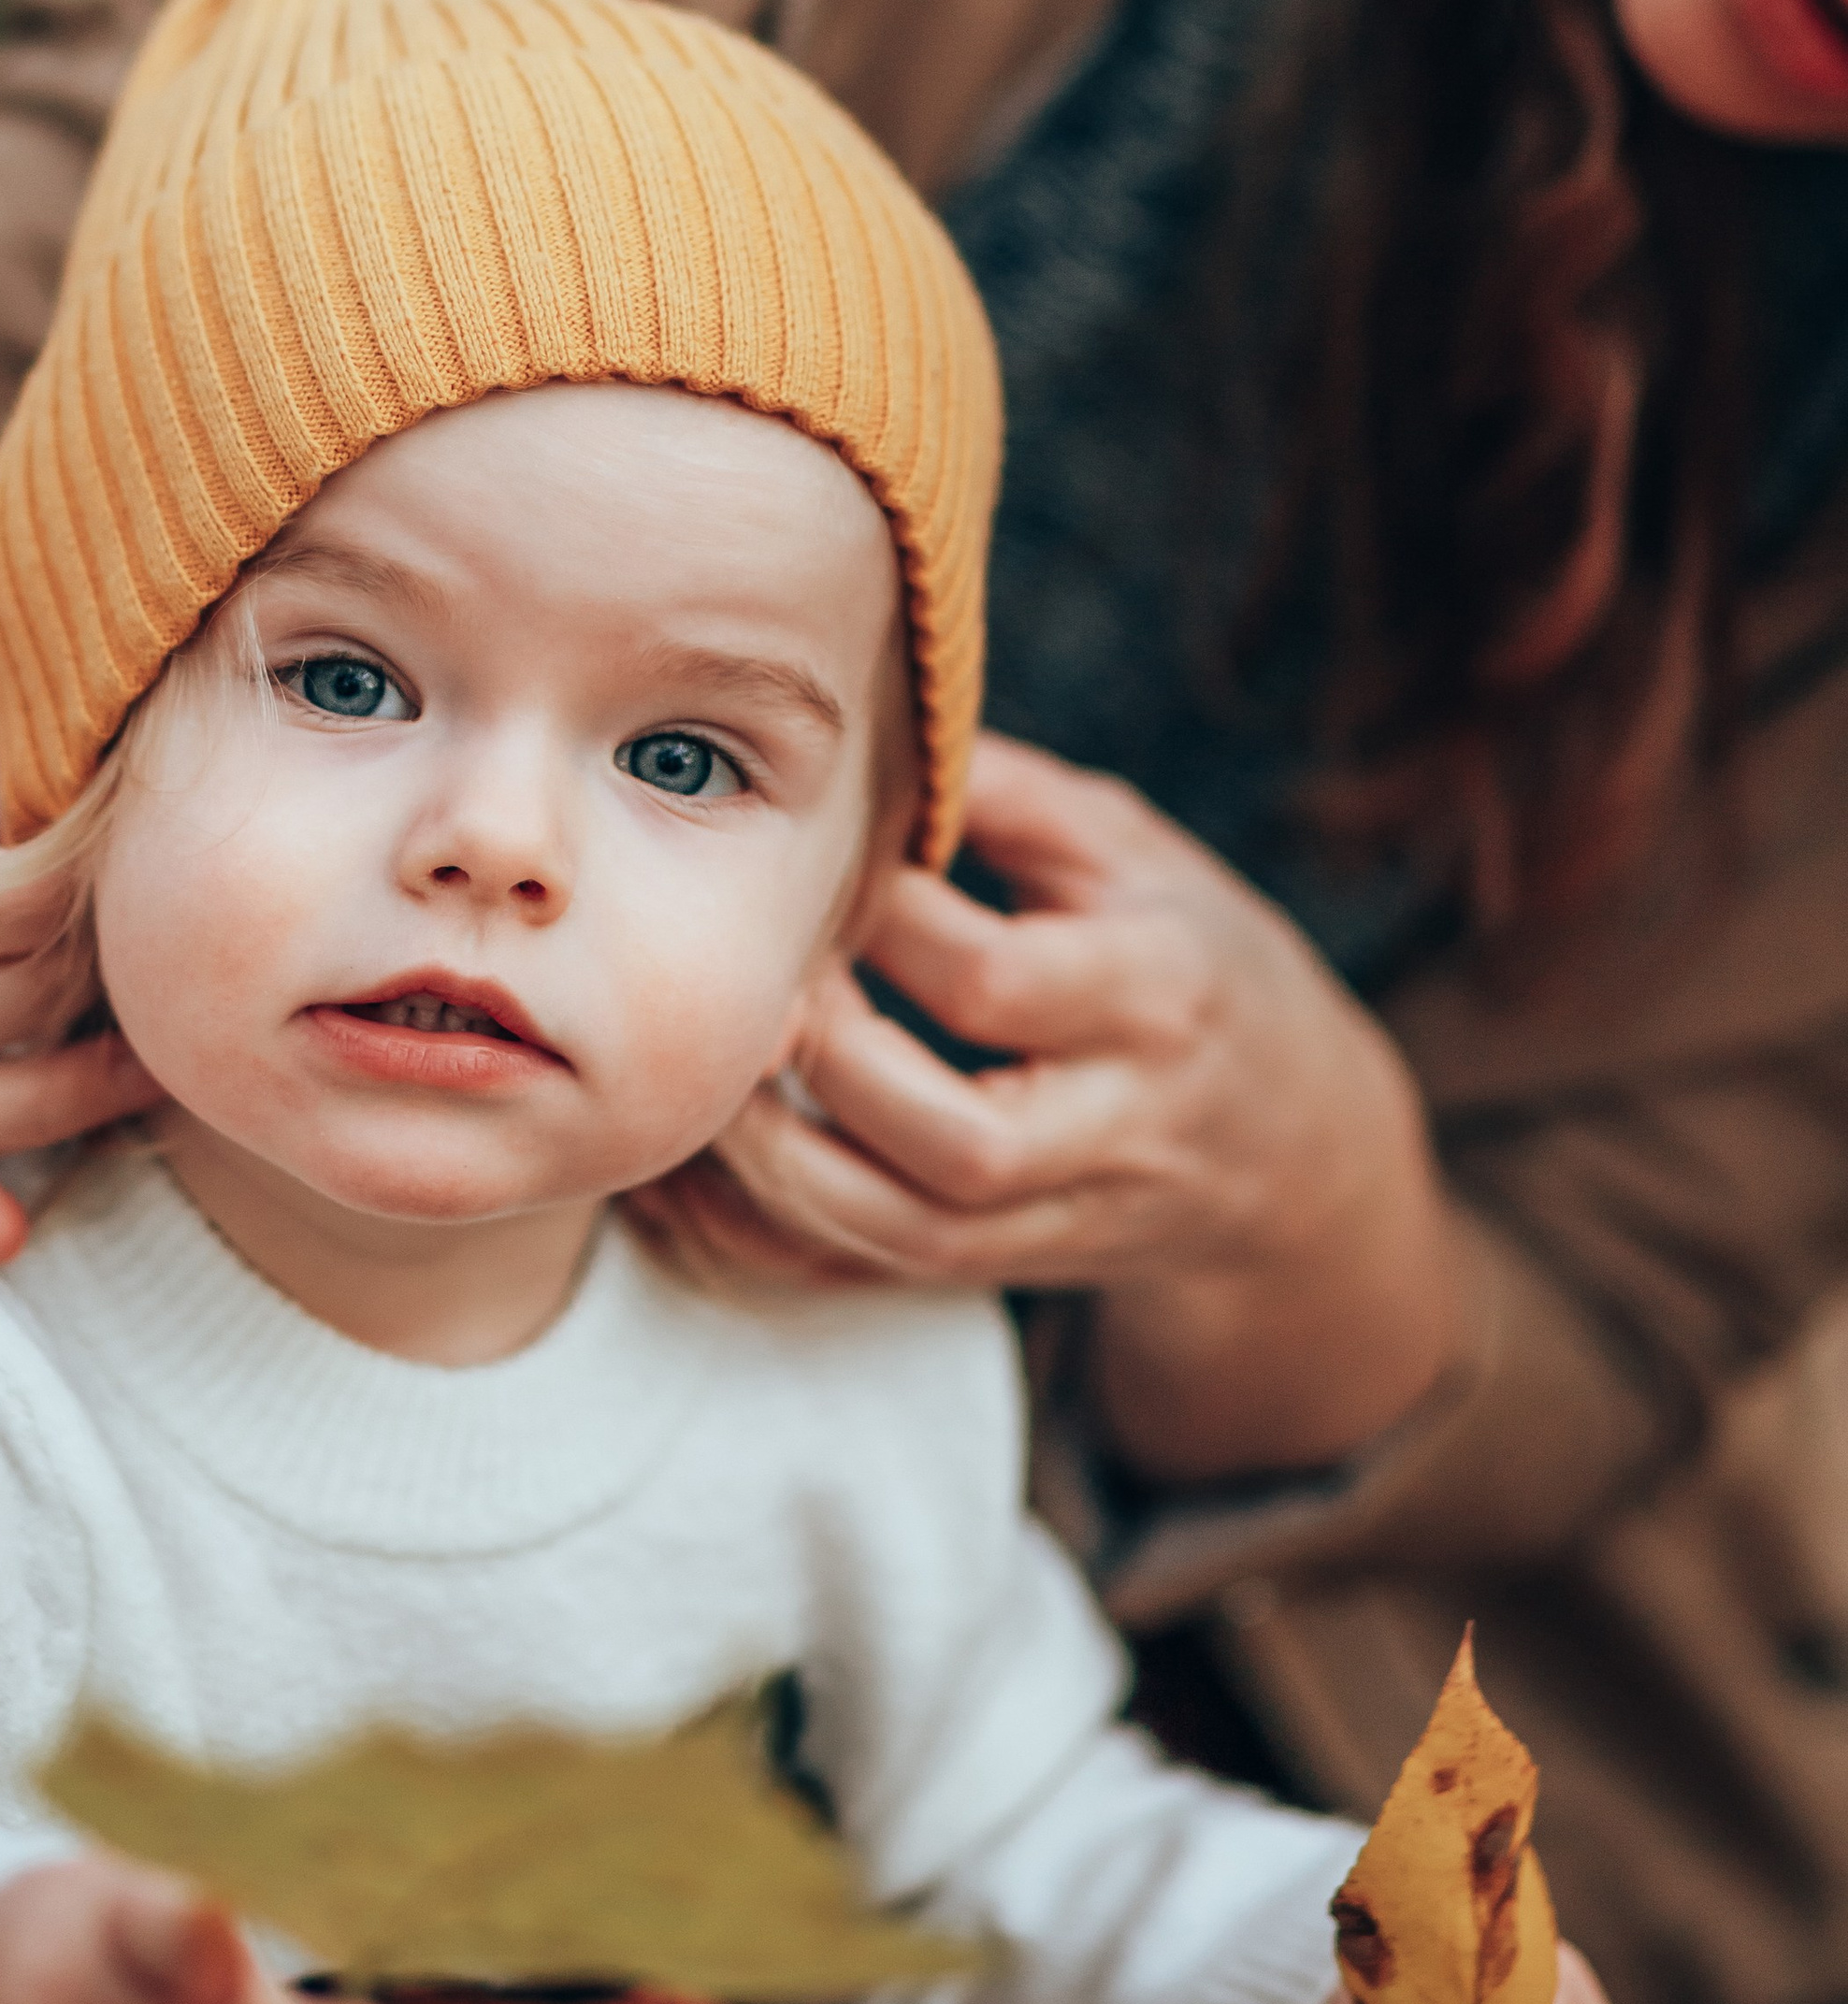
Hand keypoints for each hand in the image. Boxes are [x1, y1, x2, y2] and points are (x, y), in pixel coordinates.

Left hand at [711, 734, 1460, 1473]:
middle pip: (963, 1141)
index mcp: (1160, 993)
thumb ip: (1009, 794)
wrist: (1296, 1145)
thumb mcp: (1136, 850)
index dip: (884, 921)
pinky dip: (780, 1235)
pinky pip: (880, 1276)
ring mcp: (1071, 1215)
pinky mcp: (1014, 1267)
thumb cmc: (1191, 957)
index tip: (819, 864)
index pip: (998, 980)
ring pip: (915, 1235)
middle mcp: (1124, 1123)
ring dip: (786, 1167)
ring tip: (717, 1073)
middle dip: (832, 1064)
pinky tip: (707, 1173)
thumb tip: (877, 726)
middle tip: (756, 982)